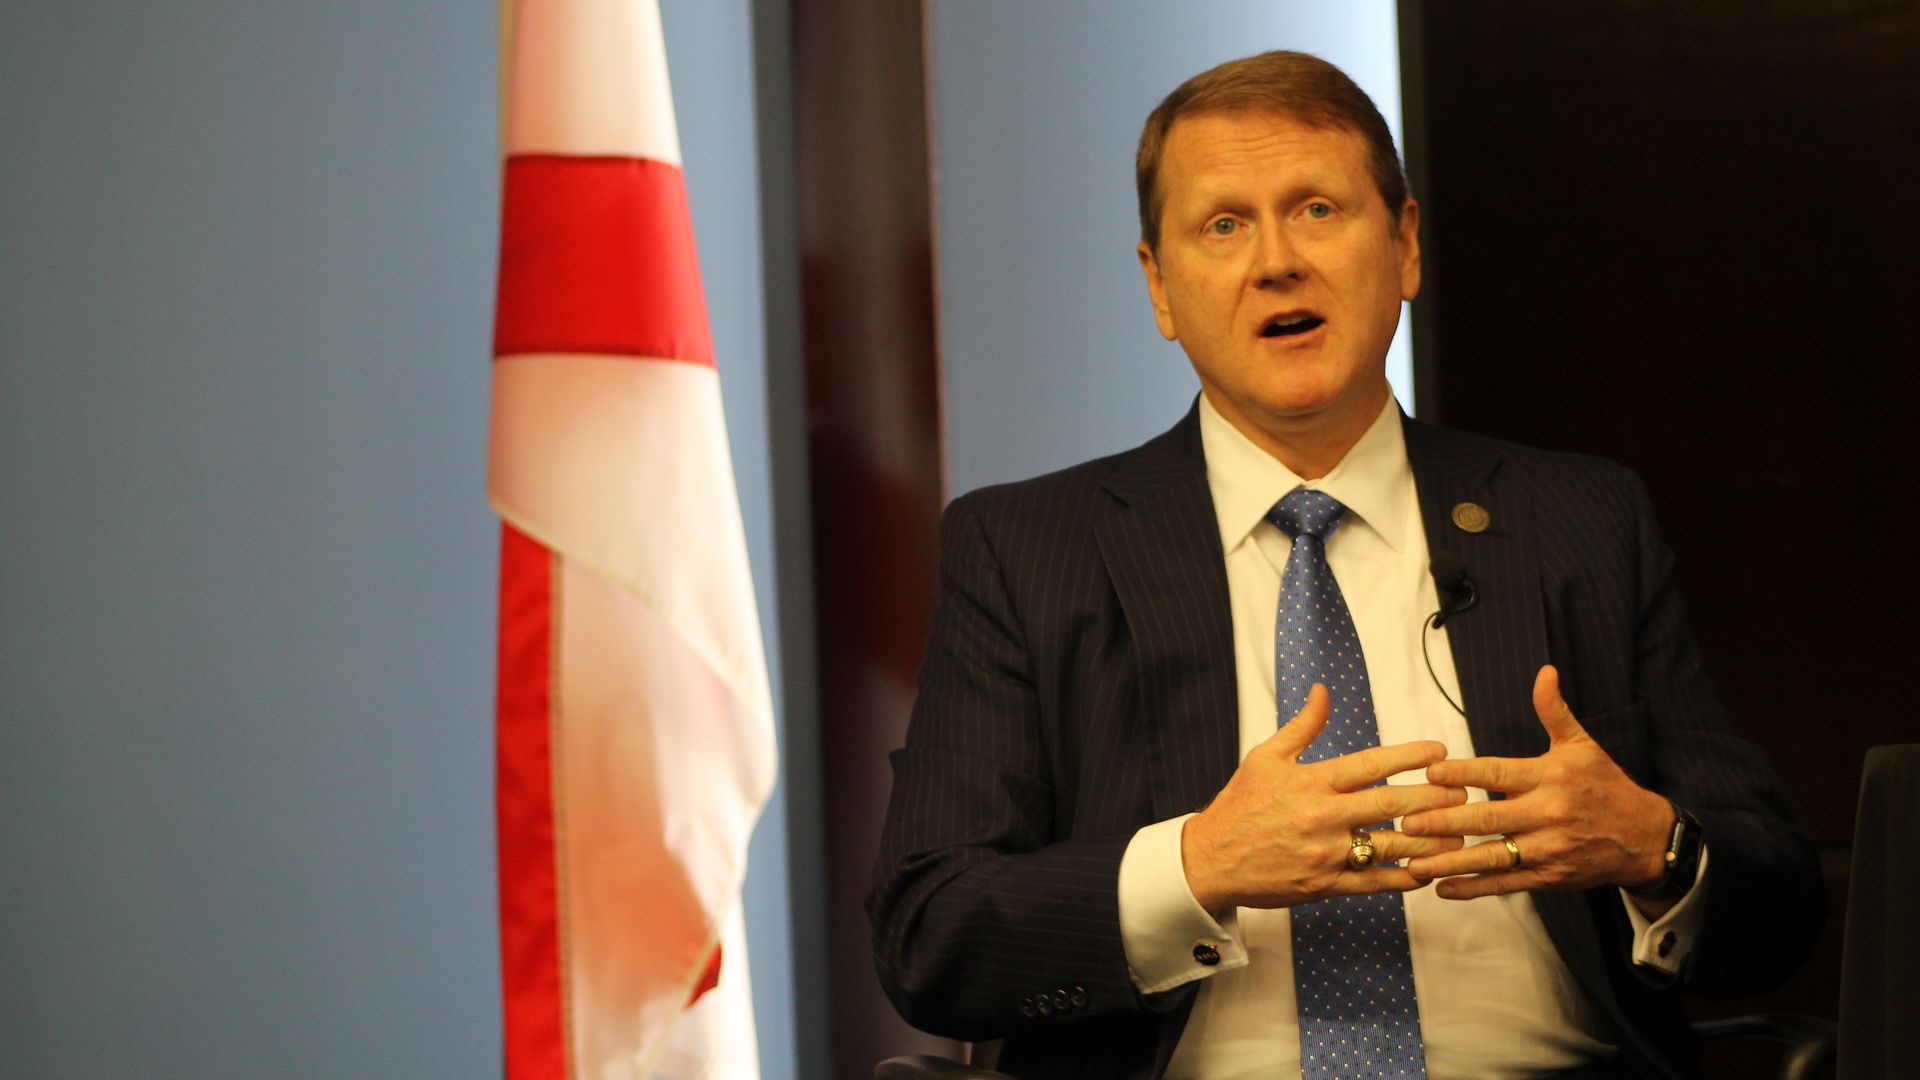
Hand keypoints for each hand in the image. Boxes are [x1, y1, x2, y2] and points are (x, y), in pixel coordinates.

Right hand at [1180, 684, 1468, 912]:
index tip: (1439, 752)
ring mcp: (1326, 854)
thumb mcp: (1265, 757)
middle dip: (1433, 798)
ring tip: (1459, 833)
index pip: (1371, 763)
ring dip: (1429, 840)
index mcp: (1312, 781)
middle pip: (1391, 804)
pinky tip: (1426, 872)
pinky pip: (1373, 883)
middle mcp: (1323, 816)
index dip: (1410, 756)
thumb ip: (1302, 726)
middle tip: (1463, 792)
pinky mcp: (1325, 885)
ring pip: (1390, 846)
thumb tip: (1323, 691)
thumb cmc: (1240, 805)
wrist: (1210, 860)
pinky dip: (1403, 879)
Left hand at [1401, 665, 1674, 904]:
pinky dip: (1474, 888)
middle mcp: (1547, 813)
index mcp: (1550, 777)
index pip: (1498, 773)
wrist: (1644, 838)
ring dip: (1451, 861)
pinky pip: (1506, 883)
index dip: (1463, 772)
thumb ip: (1554, 712)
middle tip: (1407, 822)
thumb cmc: (1605, 786)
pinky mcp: (1549, 877)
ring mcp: (1548, 849)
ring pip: (1493, 855)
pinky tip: (1442, 888)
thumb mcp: (1582, 745)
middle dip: (1445, 821)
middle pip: (1489, 818)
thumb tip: (1545, 671)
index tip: (1430, 771)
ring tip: (1414, 863)